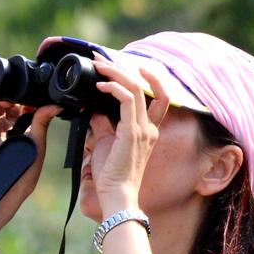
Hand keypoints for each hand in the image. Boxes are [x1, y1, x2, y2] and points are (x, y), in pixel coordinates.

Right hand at [0, 99, 62, 228]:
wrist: (7, 182)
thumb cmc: (25, 169)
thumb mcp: (38, 142)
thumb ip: (43, 121)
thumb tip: (56, 105)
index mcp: (24, 130)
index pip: (28, 107)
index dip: (34, 98)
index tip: (43, 92)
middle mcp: (9, 126)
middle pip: (14, 102)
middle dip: (22, 93)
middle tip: (31, 89)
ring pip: (2, 100)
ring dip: (10, 92)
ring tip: (19, 93)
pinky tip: (7, 95)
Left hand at [88, 59, 171, 210]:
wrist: (117, 195)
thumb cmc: (112, 175)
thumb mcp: (106, 143)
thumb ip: (103, 125)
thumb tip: (93, 109)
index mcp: (148, 131)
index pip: (160, 98)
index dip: (150, 78)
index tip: (130, 66)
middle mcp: (150, 128)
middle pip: (147, 87)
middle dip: (124, 68)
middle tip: (103, 58)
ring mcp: (143, 129)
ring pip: (135, 88)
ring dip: (115, 72)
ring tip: (99, 65)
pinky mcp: (132, 132)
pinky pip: (126, 100)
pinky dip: (114, 87)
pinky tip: (100, 85)